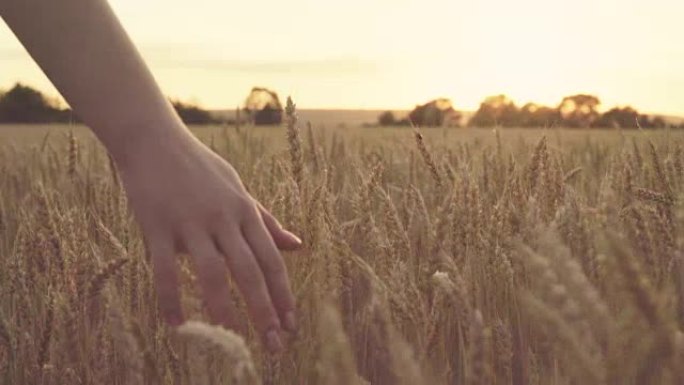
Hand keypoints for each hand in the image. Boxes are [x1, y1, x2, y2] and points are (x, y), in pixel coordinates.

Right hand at [117, 127, 300, 352]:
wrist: (153, 139)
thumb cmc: (200, 168)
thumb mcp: (239, 190)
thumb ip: (266, 220)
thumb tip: (298, 245)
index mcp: (244, 211)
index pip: (271, 259)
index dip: (283, 293)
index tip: (292, 324)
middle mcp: (223, 218)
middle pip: (250, 271)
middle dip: (264, 310)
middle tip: (275, 345)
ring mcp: (190, 222)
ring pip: (213, 273)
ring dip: (224, 310)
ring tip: (231, 341)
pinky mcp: (157, 225)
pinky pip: (164, 270)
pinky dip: (170, 300)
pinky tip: (176, 326)